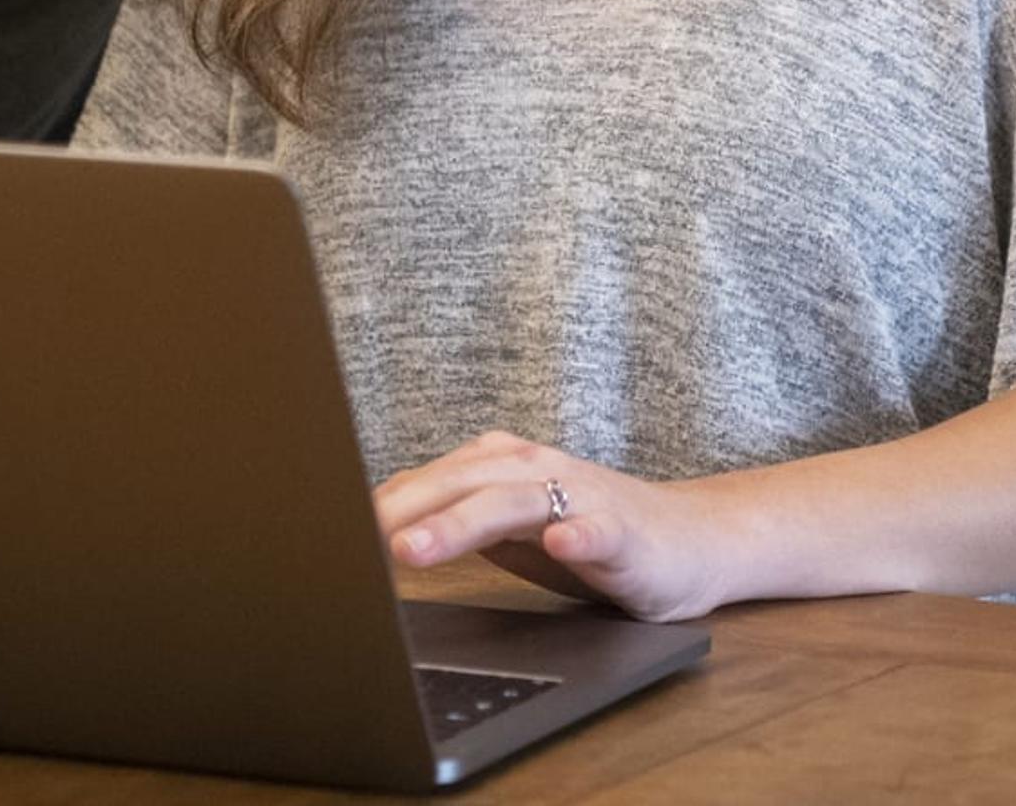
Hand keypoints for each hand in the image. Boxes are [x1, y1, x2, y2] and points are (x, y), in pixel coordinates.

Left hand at [374, 433, 729, 624]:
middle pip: (457, 485)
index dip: (374, 507)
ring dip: (461, 523)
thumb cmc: (587, 534)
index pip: (426, 483)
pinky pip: (600, 529)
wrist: (691, 541)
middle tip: (351, 541)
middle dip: (401, 512)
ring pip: (512, 503)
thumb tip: (368, 535)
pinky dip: (579, 532)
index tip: (324, 530)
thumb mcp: (506, 530)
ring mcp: (581, 496)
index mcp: (498, 467)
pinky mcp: (625, 532)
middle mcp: (534, 469)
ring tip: (414, 549)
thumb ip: (450, 525)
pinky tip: (562, 541)